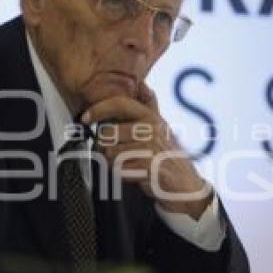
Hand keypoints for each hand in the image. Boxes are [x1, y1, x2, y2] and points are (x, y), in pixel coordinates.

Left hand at [81, 82, 211, 219]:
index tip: (85, 118)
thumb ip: (150, 107)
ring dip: (115, 164)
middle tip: (120, 155)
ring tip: (132, 165)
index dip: (98, 109)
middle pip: (107, 133)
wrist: (187, 186)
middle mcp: (152, 128)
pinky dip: (124, 176)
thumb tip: (142, 85)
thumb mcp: (162, 128)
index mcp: (152, 117)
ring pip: (110, 153)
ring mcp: (151, 146)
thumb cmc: (169, 158)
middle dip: (106, 148)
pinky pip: (120, 169)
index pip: (119, 104)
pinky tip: (137, 175)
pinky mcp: (149, 166)